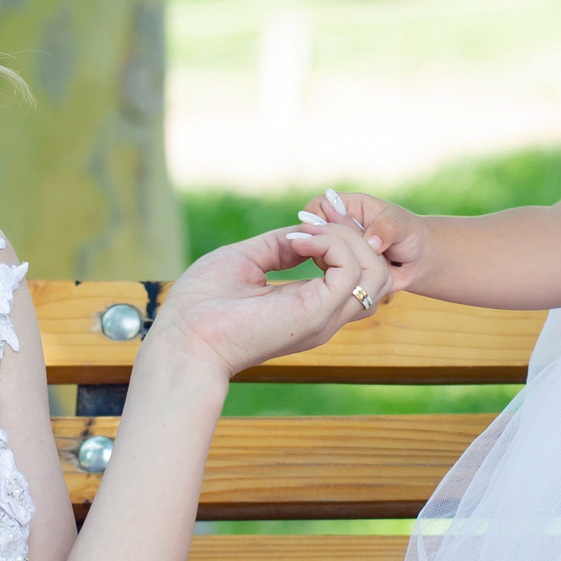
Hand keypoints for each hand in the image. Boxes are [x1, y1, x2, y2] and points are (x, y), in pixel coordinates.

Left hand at [145, 220, 393, 382]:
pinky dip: (331, 243)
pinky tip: (298, 242)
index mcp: (308, 306)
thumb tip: (307, 230)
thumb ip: (281, 246)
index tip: (308, 220)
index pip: (358, 273)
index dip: (345, 239)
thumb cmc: (202, 306)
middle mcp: (324, 315)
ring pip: (375, 270)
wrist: (183, 339)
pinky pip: (352, 269)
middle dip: (353, 235)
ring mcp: (324, 316)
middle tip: (310, 224)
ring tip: (305, 233)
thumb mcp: (246, 260)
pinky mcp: (316, 313)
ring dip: (346, 238)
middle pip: (377, 272)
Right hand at [294, 187, 428, 296]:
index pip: (321, 205)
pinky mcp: (342, 271)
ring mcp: (339, 250)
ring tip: (356, 265)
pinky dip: (340, 278)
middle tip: (339, 254)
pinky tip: (357, 278)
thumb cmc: (409, 234)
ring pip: (320, 255)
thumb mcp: (401, 225)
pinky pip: (333, 275)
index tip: (321, 232)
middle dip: (322, 243)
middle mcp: (340, 227)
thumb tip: (370, 241)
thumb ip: (385, 228)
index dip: (318, 217)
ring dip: (333, 262)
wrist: (418, 262)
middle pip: (315, 232)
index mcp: (349, 206)